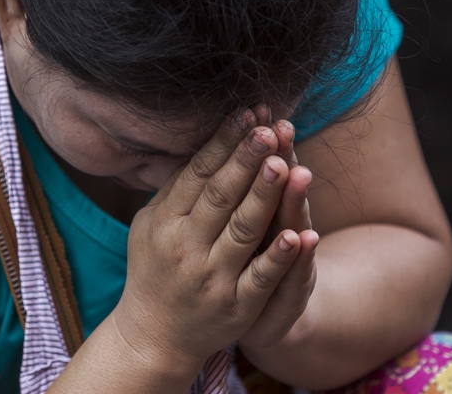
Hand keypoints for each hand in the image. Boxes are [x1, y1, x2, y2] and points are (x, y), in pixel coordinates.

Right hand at [110, 108, 309, 373]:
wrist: (153, 338)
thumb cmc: (157, 266)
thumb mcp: (153, 224)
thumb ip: (178, 185)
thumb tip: (209, 137)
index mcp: (165, 220)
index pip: (198, 174)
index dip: (224, 142)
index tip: (247, 114)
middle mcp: (186, 247)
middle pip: (221, 196)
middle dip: (246, 160)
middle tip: (268, 129)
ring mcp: (212, 277)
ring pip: (243, 231)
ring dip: (264, 197)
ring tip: (283, 165)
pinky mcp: (237, 306)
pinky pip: (261, 278)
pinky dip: (279, 257)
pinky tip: (298, 235)